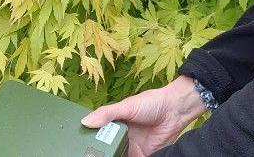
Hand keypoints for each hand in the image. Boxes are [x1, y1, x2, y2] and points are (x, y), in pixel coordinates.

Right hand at [80, 75, 207, 156]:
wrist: (176, 110)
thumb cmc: (151, 102)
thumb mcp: (126, 105)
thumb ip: (106, 113)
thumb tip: (85, 122)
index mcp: (115, 123)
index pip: (97, 135)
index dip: (88, 141)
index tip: (77, 146)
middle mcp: (121, 136)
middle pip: (105, 149)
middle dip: (98, 153)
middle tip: (85, 155)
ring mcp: (131, 147)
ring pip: (117, 156)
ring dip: (111, 156)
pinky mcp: (142, 156)